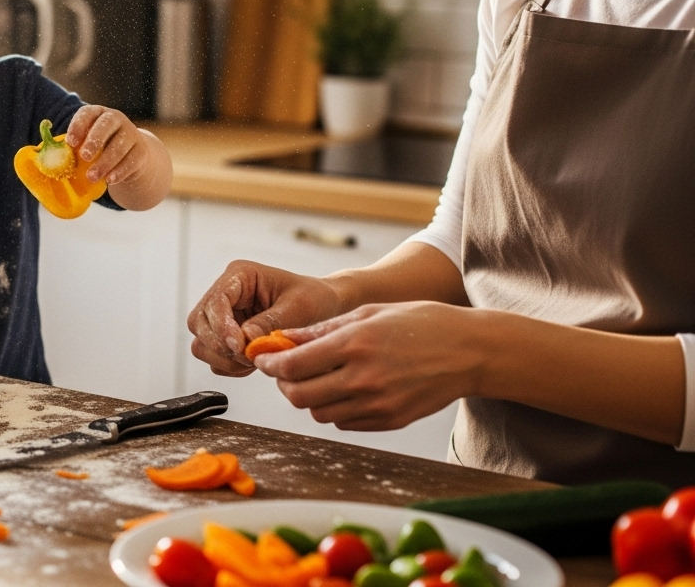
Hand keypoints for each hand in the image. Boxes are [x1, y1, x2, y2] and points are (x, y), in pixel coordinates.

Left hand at [65, 105, 148, 185]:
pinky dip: (120, 171)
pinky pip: (131, 160)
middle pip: (106, 125)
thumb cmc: (99, 148)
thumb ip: (72, 148)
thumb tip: (51, 158)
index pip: (87, 113)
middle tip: (84, 156)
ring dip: (105, 162)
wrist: (130, 155)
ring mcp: (131, 133)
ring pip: (119, 145)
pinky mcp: (141, 150)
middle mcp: (115, 119)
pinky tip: (109, 180)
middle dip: (94, 140)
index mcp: (97, 114)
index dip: (78, 126)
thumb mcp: (86, 143)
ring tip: (91, 177)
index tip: (70, 142)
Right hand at [187, 260, 345, 376]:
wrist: (325, 307)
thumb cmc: (314, 298)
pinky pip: (214, 358)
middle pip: (198, 324)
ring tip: (254, 360)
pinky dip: (231, 366)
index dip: (221, 327)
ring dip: (225, 359)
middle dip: (220, 346)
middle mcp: (226, 294)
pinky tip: (253, 362)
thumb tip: (245, 341)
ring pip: (202, 343)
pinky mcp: (227, 336)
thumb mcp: (299, 307)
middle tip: (249, 357)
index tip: (239, 346)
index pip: (214, 302)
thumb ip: (270, 323)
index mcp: (239, 276)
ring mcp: (224, 316)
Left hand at [253, 302, 488, 430]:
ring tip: (318, 377)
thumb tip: (284, 340)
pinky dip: (334, 408)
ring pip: (318, 413)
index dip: (270, 364)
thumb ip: (322, 330)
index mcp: (355, 345)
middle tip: (285, 371)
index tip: (263, 359)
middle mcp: (363, 379)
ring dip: (309, 397)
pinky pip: (344, 422)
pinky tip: (344, 389)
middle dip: (284, 384)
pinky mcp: (389, 421)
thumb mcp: (368, 313)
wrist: (471, 352)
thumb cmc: (421, 323)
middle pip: (299, 396)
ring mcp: (378, 405)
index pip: (293, 365)